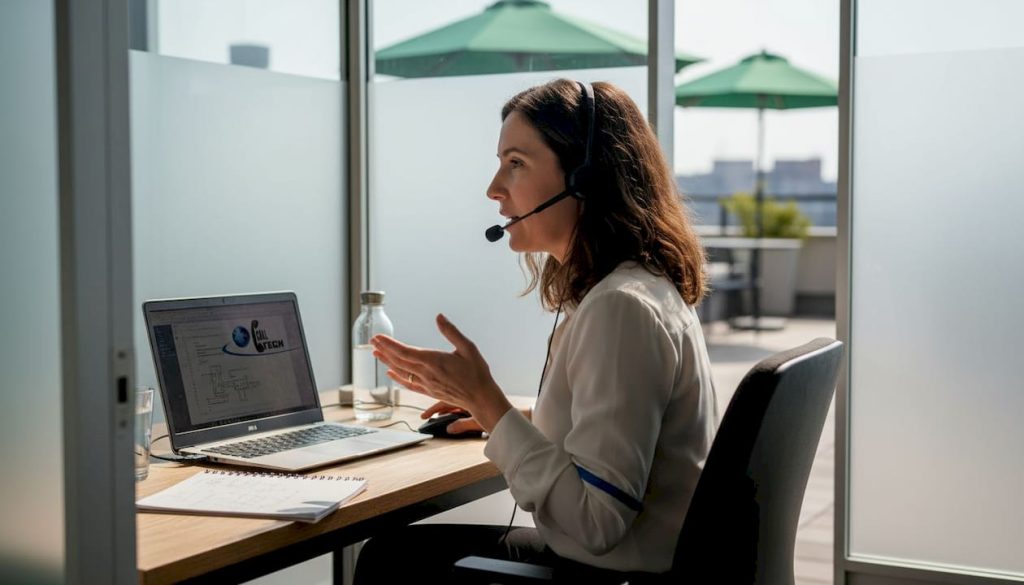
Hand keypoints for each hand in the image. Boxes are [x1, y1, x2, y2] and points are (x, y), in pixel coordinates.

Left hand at [370, 314, 512, 432]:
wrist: (480, 397)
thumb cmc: (477, 372)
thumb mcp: (468, 348)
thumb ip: (451, 332)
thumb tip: (439, 317)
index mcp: (434, 360)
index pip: (405, 351)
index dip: (389, 344)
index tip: (378, 337)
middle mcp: (426, 373)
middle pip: (399, 361)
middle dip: (384, 350)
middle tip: (372, 341)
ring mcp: (426, 384)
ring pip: (401, 372)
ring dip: (387, 362)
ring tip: (376, 353)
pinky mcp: (429, 392)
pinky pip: (408, 384)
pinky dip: (397, 378)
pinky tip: (390, 374)